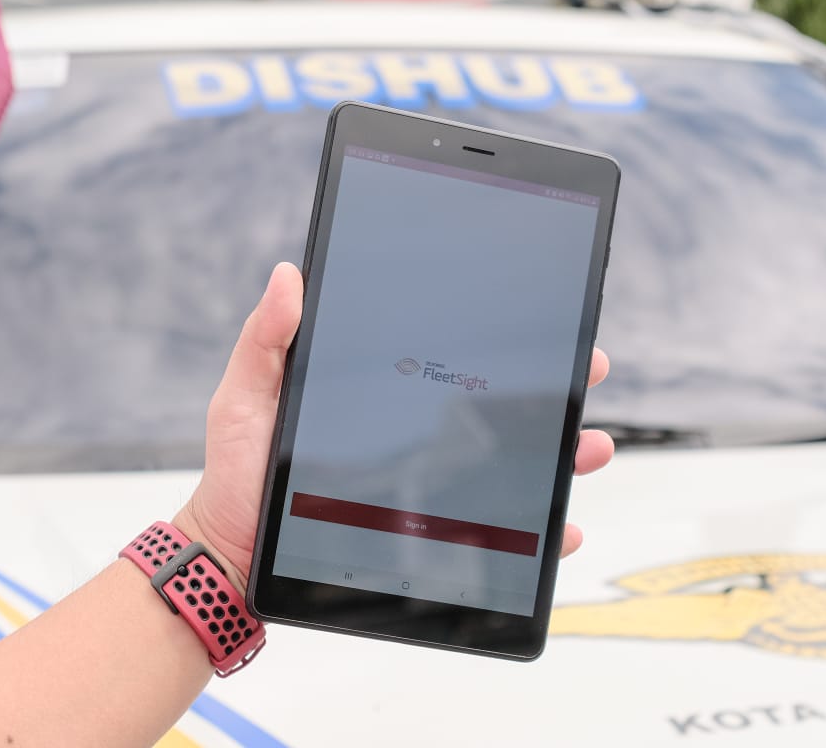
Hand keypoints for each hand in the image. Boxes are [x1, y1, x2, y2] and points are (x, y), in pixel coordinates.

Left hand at [175, 262, 615, 589]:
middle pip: (502, 402)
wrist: (235, 553)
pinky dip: (543, 530)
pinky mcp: (434, 535)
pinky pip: (503, 534)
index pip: (456, 352)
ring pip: (516, 462)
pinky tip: (564, 525)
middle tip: (588, 366)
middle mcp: (418, 429)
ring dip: (565, 452)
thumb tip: (290, 272)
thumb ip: (268, 338)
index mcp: (385, 388)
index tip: (547, 312)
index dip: (504, 334)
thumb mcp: (245, 397)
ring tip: (590, 446)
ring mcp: (431, 482)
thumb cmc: (239, 472)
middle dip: (556, 384)